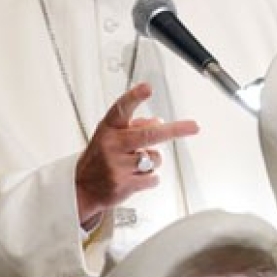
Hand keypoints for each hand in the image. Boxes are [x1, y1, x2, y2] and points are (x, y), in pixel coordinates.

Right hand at [75, 83, 199, 227]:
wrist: (82, 188)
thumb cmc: (100, 158)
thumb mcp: (111, 136)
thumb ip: (134, 126)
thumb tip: (159, 122)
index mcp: (108, 129)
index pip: (122, 109)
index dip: (135, 97)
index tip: (147, 87)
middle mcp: (112, 145)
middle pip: (149, 135)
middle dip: (175, 130)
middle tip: (194, 127)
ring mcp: (118, 165)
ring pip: (156, 158)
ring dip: (152, 161)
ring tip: (134, 165)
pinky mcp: (125, 184)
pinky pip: (153, 177)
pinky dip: (149, 178)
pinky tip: (134, 177)